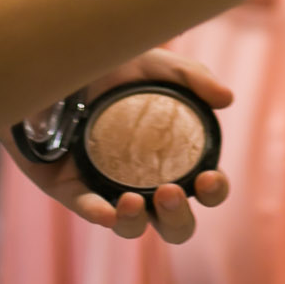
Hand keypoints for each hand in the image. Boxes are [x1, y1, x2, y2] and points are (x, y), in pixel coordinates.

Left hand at [0, 48, 232, 241]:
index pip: (205, 187)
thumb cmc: (112, 62)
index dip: (215, 190)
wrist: (57, 58)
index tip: (208, 177)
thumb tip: (227, 99)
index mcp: (173, 155)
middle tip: (169, 192)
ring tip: (133, 200)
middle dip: (177, 217)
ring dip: (136, 222)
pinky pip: (86, 209)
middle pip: (173, 222)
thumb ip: (192, 76)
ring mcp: (107, 186)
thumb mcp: (154, 63)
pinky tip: (107, 210)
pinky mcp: (70, 186)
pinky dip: (98, 214)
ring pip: (131, 226)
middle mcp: (144, 178)